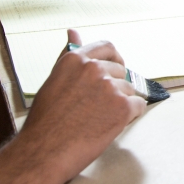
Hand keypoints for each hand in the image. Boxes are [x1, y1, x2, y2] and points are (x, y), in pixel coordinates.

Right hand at [16, 30, 146, 183]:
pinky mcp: (122, 107)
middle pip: (121, 72)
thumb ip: (69, 56)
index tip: (117, 68)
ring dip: (121, 104)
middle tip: (101, 108)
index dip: (114, 60)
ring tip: (100, 120)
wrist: (44, 152)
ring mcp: (110, 87)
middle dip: (116, 88)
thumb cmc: (46, 121)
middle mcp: (93, 69)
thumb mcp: (54, 81)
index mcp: (75, 60)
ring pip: (129, 90)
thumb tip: (73, 31)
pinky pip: (138, 106)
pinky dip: (131, 116)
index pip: (107, 48)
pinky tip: (112, 125)